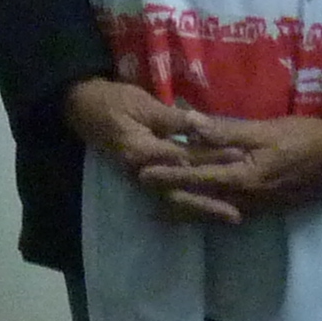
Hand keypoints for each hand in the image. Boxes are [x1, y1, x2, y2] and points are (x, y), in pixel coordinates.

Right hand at [63, 79, 239, 225]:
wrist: (83, 108)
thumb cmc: (113, 101)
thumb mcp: (142, 104)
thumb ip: (171, 118)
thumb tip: (200, 124)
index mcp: (141, 152)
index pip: (183, 158)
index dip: (212, 157)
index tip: (238, 157)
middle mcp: (141, 172)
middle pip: (179, 193)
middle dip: (208, 205)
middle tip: (237, 215)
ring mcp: (140, 179)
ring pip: (174, 201)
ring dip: (201, 211)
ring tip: (229, 218)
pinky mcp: (142, 179)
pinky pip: (167, 197)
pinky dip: (187, 206)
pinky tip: (206, 212)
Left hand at [140, 108, 321, 220]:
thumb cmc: (304, 136)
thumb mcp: (264, 129)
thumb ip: (226, 131)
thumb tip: (189, 124)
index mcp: (243, 177)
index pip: (196, 178)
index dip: (168, 175)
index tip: (142, 174)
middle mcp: (246, 198)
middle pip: (199, 202)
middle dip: (170, 198)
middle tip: (144, 194)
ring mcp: (257, 207)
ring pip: (213, 211)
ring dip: (187, 209)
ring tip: (161, 207)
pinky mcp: (267, 209)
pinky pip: (230, 213)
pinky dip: (211, 210)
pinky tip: (200, 209)